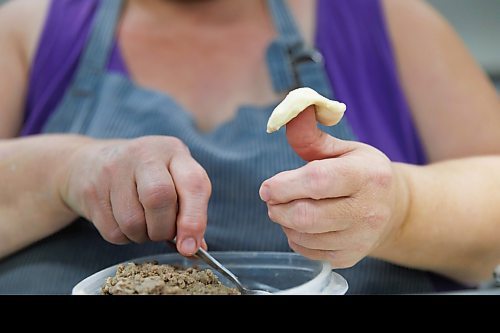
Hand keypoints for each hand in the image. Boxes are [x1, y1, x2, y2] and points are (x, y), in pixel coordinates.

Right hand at [60, 136, 210, 255]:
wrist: (90, 162)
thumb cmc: (145, 176)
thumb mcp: (174, 179)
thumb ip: (189, 209)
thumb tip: (195, 246)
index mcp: (174, 152)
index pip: (193, 183)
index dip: (194, 220)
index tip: (190, 247)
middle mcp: (144, 155)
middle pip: (159, 199)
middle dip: (164, 229)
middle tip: (163, 232)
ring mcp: (114, 170)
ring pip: (133, 222)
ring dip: (143, 235)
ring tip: (143, 223)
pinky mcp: (92, 190)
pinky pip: (114, 231)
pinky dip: (124, 237)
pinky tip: (124, 221)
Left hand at [259, 107, 408, 267]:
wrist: (396, 208)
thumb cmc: (363, 173)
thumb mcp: (344, 149)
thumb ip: (313, 136)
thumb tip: (291, 115)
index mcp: (368, 175)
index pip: (318, 182)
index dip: (284, 186)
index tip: (266, 187)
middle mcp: (368, 210)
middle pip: (306, 216)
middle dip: (278, 208)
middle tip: (272, 199)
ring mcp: (360, 238)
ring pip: (303, 236)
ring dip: (285, 223)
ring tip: (289, 208)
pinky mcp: (350, 258)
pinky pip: (308, 251)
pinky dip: (295, 238)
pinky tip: (302, 225)